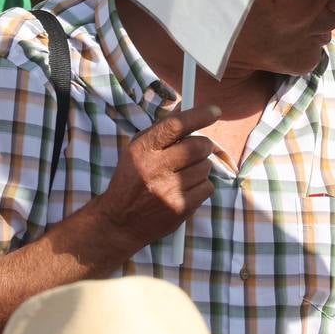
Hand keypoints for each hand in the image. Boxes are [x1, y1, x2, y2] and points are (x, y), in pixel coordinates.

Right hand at [92, 105, 218, 251]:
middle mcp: (155, 168)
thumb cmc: (131, 180)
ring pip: (206, 167)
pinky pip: (208, 187)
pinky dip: (202, 186)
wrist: (119, 222)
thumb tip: (190, 113)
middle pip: (198, 146)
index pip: (175, 126)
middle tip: (198, 150)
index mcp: (143, 149)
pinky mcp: (180, 207)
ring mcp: (169, 189)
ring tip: (184, 174)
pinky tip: (186, 190)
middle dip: (204, 145)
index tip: (215, 111)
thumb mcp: (137, 151)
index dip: (199, 116)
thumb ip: (161, 133)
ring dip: (201, 167)